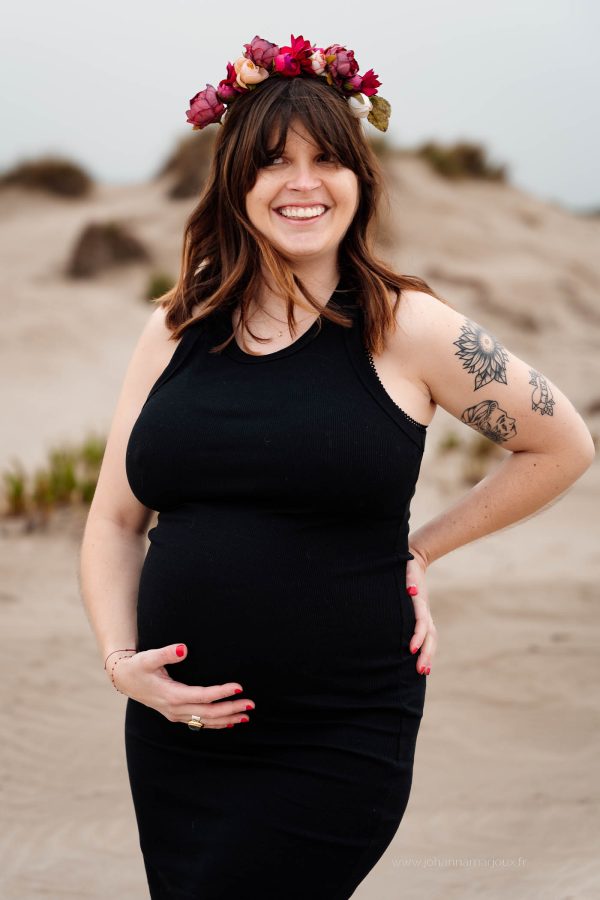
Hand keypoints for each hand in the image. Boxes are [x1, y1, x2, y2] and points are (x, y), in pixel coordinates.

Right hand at [109, 643, 254, 728]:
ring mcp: (175, 714)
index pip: (202, 696)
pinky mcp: (176, 714)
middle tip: (250, 704)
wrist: (124, 679)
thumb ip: (167, 653)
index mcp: (171, 695)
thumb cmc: (138, 666)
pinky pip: (199, 723)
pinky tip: (229, 722)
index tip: (238, 687)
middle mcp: (175, 709)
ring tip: (245, 716)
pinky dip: (215, 723)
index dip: (221, 693)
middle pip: (208, 713)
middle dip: (230, 709)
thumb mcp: (149, 657)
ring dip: (226, 719)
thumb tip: (184, 648)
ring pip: (205, 721)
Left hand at [406, 546, 436, 675]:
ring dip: (428, 655)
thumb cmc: (405, 567)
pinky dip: (426, 650)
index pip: (421, 623)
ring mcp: (426, 615)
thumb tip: (412, 591)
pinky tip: (422, 663)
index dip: (417, 637)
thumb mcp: (406, 570)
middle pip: (429, 636)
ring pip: (431, 639)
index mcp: (419, 602)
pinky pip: (427, 637)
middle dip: (426, 653)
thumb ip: (409, 580)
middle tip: (420, 670)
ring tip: (424, 671)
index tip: (410, 650)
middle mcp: (424, 611)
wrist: (414, 563)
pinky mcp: (423, 618)